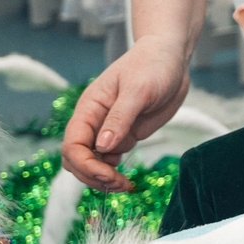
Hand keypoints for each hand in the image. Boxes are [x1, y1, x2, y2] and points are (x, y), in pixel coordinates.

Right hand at [63, 34, 192, 190]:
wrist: (171, 58)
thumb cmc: (153, 65)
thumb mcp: (139, 90)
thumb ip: (120, 118)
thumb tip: (102, 146)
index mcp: (90, 108)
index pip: (73, 144)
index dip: (86, 165)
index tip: (109, 175)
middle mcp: (94, 121)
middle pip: (76, 159)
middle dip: (92, 176)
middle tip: (120, 185)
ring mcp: (108, 130)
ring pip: (91, 164)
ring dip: (102, 180)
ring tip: (126, 186)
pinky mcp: (124, 135)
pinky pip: (109, 161)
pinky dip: (113, 175)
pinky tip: (128, 180)